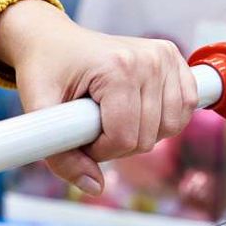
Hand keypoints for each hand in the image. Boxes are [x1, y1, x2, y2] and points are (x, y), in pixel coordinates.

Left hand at [0, 0, 197, 194]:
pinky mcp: (174, 57)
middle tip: (93, 126)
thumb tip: (95, 187)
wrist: (53, 38)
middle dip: (118, 144)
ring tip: (116, 118)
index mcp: (117, 68)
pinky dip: (166, 119)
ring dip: (143, 133)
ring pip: (171, 126)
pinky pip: (186, 106)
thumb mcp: (39, 110)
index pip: (125, 137)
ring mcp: (165, 57)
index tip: (80, 136)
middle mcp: (149, 60)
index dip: (99, 150)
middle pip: (148, 136)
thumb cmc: (45, 70)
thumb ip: (61, 156)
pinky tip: (142, 111)